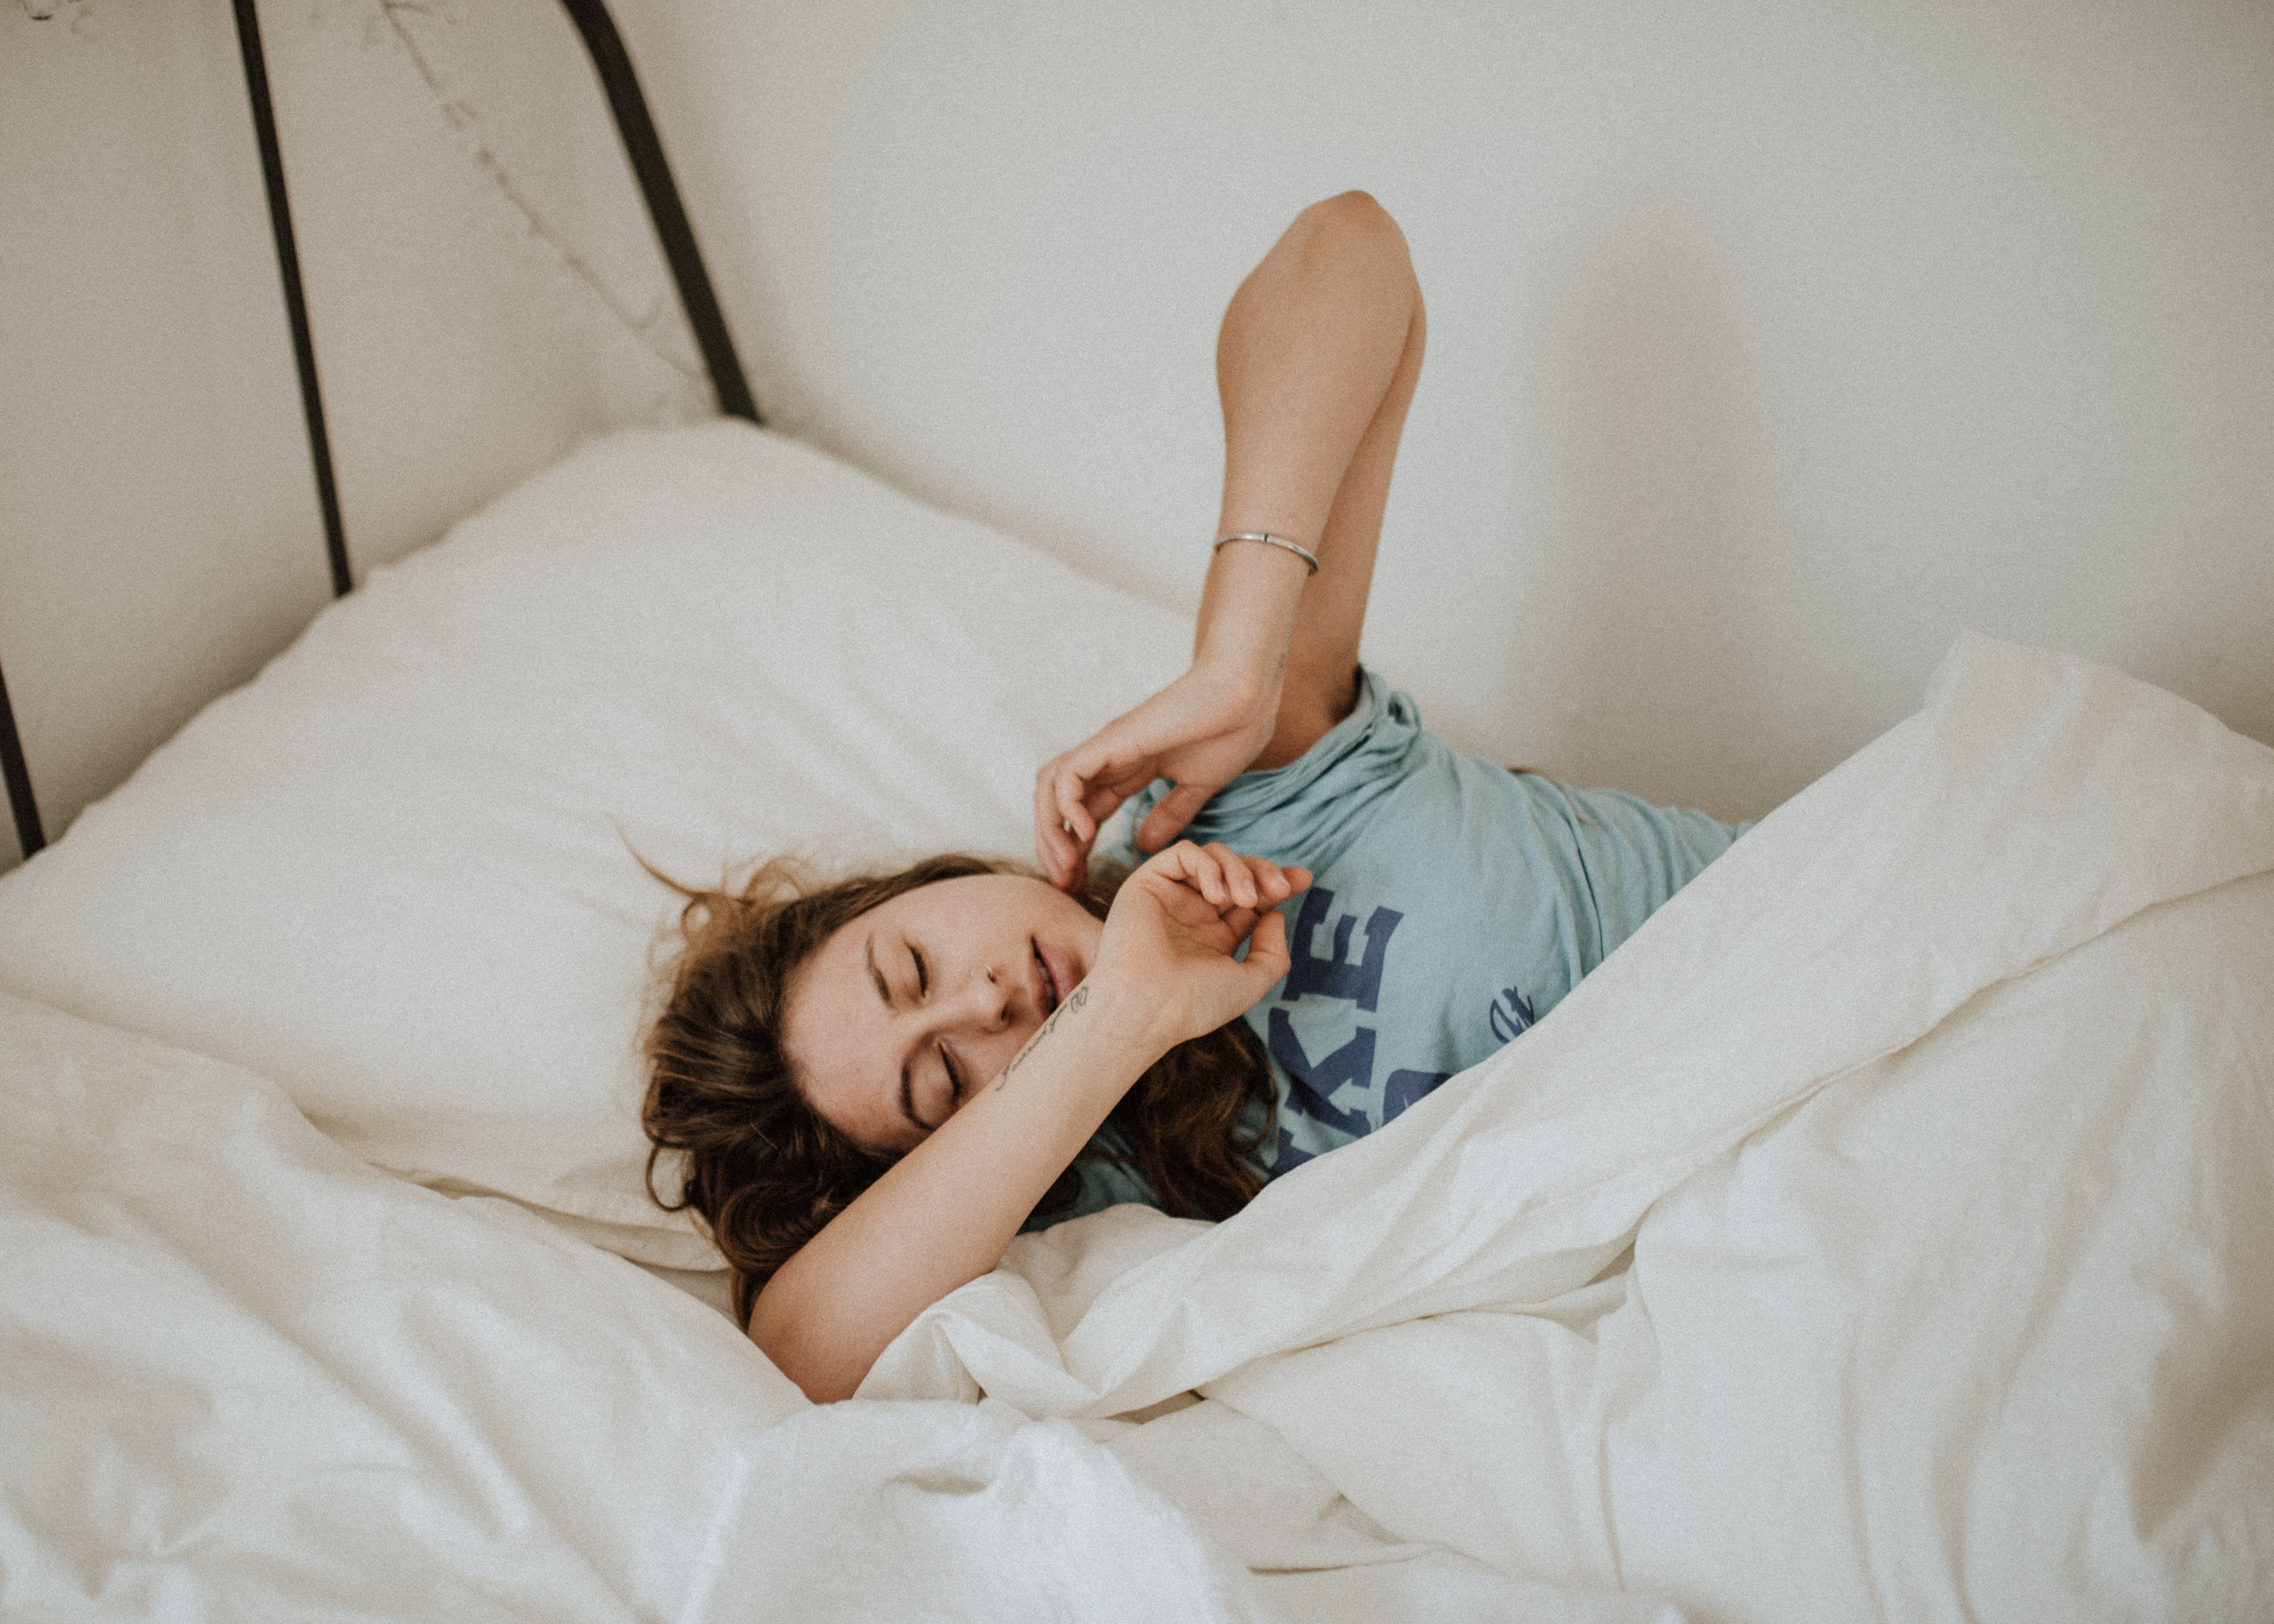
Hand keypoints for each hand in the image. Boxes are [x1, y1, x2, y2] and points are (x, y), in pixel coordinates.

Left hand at [1034, 661, 1280, 889]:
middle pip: (1058, 803)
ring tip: (1067, 866)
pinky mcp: (1112, 741)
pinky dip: (1066, 805)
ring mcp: (1107, 749)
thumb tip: (1144, 843)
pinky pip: (1067, 774)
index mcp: (1128, 769)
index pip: (1085, 813)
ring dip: (1051, 830)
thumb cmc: (1230, 733)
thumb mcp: (1196, 787)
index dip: (1076, 850)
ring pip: (1051, 787)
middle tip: (1065, 885)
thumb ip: (1170, 814)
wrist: (1247, 698)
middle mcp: (1109, 759)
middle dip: (1054, 846)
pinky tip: (1084, 833)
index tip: (1080, 885)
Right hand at [1090, 843, 1310, 1048]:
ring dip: (1238, 870)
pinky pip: (1183, 853)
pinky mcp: (1149, 882)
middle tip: (1280, 888)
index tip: (1303, 880)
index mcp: (1215, 937)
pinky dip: (1207, 865)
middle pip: (1237, 871)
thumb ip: (1272, 952)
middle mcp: (1193, 913)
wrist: (1147, 1008)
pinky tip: (1215, 895)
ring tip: (1245, 899)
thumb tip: (1275, 914)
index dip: (1277, 883)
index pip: (1252, 898)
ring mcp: (1171, 896)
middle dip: (1264, 872)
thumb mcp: (1250, 983)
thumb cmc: (1193, 1004)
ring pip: (1213, 857)